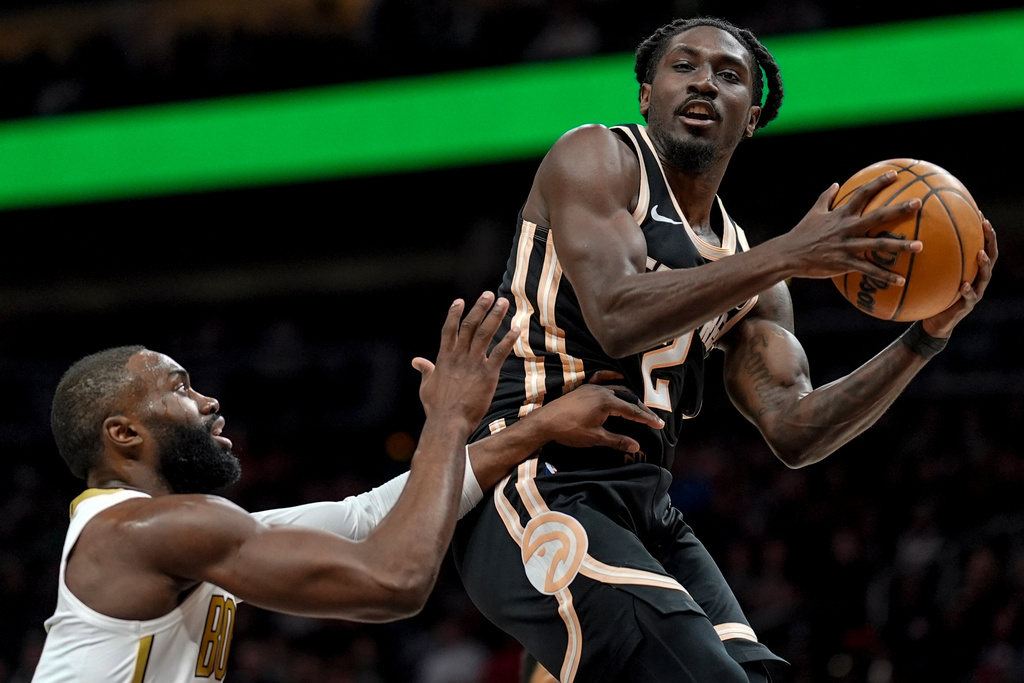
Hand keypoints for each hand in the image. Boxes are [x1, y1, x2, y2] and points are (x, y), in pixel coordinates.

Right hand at [411, 292, 517, 427]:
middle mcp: (459, 356)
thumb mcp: (426, 386)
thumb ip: (425, 370)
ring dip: (495, 316)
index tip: (460, 301)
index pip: (449, 330)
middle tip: (489, 294)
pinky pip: (499, 353)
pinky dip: (508, 340)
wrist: (448, 422)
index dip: (454, 314)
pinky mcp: (487, 374)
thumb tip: (417, 361)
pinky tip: (517, 329)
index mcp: (445, 358)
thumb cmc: (436, 408)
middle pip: (470, 325)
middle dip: (480, 308)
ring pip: (485, 333)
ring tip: (503, 302)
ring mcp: (473, 363)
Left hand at [531, 373, 663, 452]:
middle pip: (627, 398)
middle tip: (652, 419)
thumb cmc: (569, 431)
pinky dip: (612, 378)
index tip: (659, 424)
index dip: (647, 419)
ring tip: (638, 406)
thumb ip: (617, 441)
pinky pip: (601, 379)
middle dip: (641, 409)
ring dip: (629, 397)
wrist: (545, 423)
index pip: (632, 411)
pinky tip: (619, 377)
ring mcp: (592, 388)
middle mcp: (602, 391)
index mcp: (607, 402)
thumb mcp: (595, 438)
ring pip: (617, 389)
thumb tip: (636, 446)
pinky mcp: (583, 388)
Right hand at [779, 172, 922, 283]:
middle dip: (899, 209)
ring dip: (900, 246)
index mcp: (841, 214)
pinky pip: (869, 270)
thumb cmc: (802, 233)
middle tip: (918, 203)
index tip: (895, 174)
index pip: (862, 194)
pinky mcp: (844, 263)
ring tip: (920, 246)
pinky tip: (901, 280)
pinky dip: (885, 276)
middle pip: (877, 216)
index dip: (879, 182)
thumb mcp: (813, 212)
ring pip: (878, 245)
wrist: (788, 255)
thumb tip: (835, 184)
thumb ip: (826, 198)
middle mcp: (847, 228)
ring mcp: (847, 246)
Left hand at [921, 219, 997, 337]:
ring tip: (980, 254)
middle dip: (990, 241)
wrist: (934, 322)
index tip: (979, 214)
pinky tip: (964, 286)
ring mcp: (975, 292)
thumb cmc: (932, 294)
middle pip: (990, 256)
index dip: (983, 231)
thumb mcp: (931, 275)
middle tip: (986, 227)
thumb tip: (912, 236)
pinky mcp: (966, 307)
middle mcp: (977, 278)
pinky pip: (969, 298)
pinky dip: (968, 291)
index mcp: (971, 269)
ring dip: (984, 264)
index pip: (982, 245)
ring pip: (985, 276)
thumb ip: (929, 260)